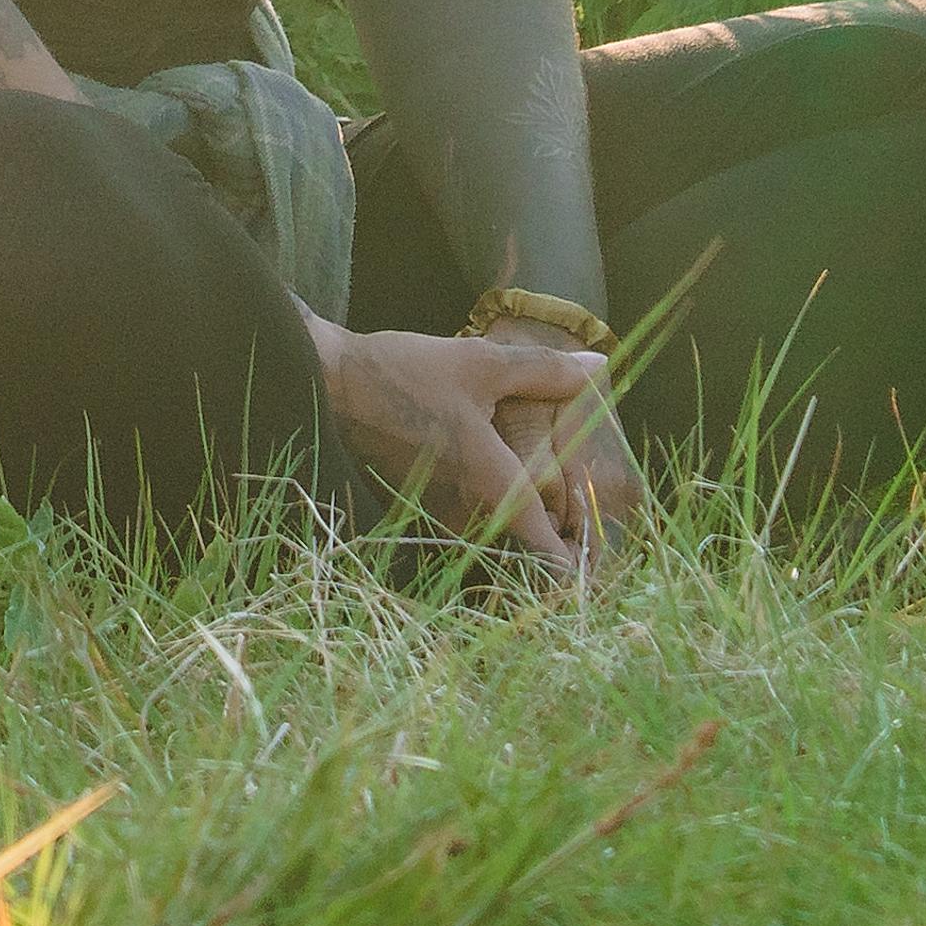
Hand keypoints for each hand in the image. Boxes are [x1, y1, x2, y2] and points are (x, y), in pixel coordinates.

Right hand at [314, 321, 640, 564]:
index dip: (582, 558)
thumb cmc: (405, 375)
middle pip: (530, 562)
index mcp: (495, 491)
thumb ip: (545, 371)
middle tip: (576, 513)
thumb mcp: (481, 364)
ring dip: (522, 535)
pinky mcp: (418, 516)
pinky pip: (469, 535)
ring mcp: (440, 523)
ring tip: (543, 500)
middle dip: (557, 544)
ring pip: (498, 550)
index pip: (553, 561)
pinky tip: (495, 483)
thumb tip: (599, 363)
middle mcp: (469, 521)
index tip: (595, 536)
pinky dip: (490, 523)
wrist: (327, 386)